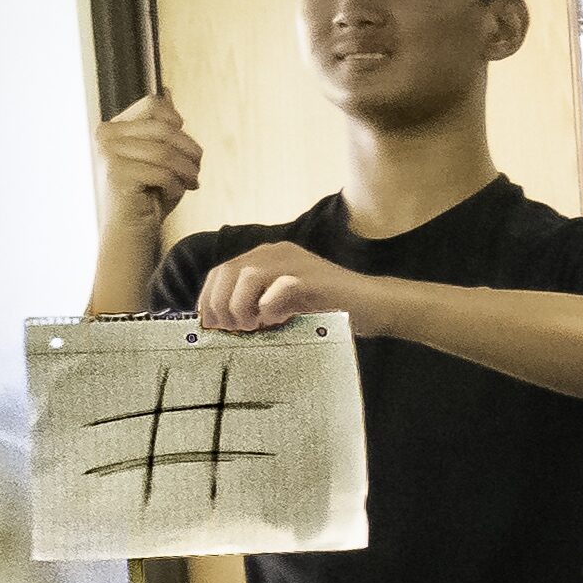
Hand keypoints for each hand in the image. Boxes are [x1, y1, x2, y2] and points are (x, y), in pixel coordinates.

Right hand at [100, 90, 202, 234]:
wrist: (132, 231)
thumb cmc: (148, 194)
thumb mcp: (160, 156)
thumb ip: (162, 126)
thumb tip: (167, 91)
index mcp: (115, 126)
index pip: (155, 105)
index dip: (179, 126)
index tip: (185, 150)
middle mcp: (106, 135)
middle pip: (164, 128)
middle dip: (190, 151)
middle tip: (196, 172)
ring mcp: (108, 154)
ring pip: (165, 151)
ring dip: (187, 171)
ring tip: (190, 184)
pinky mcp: (116, 174)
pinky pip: (162, 172)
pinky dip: (176, 186)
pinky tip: (173, 194)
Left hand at [189, 240, 353, 338]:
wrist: (372, 305)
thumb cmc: (327, 308)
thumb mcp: (283, 303)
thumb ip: (257, 303)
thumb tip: (222, 323)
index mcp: (267, 256)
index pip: (222, 271)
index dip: (209, 298)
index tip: (211, 324)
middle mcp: (277, 252)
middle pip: (228, 271)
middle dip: (221, 304)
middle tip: (232, 329)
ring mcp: (296, 263)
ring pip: (247, 276)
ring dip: (241, 305)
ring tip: (252, 326)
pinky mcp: (313, 278)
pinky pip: (279, 288)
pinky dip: (270, 307)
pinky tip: (276, 321)